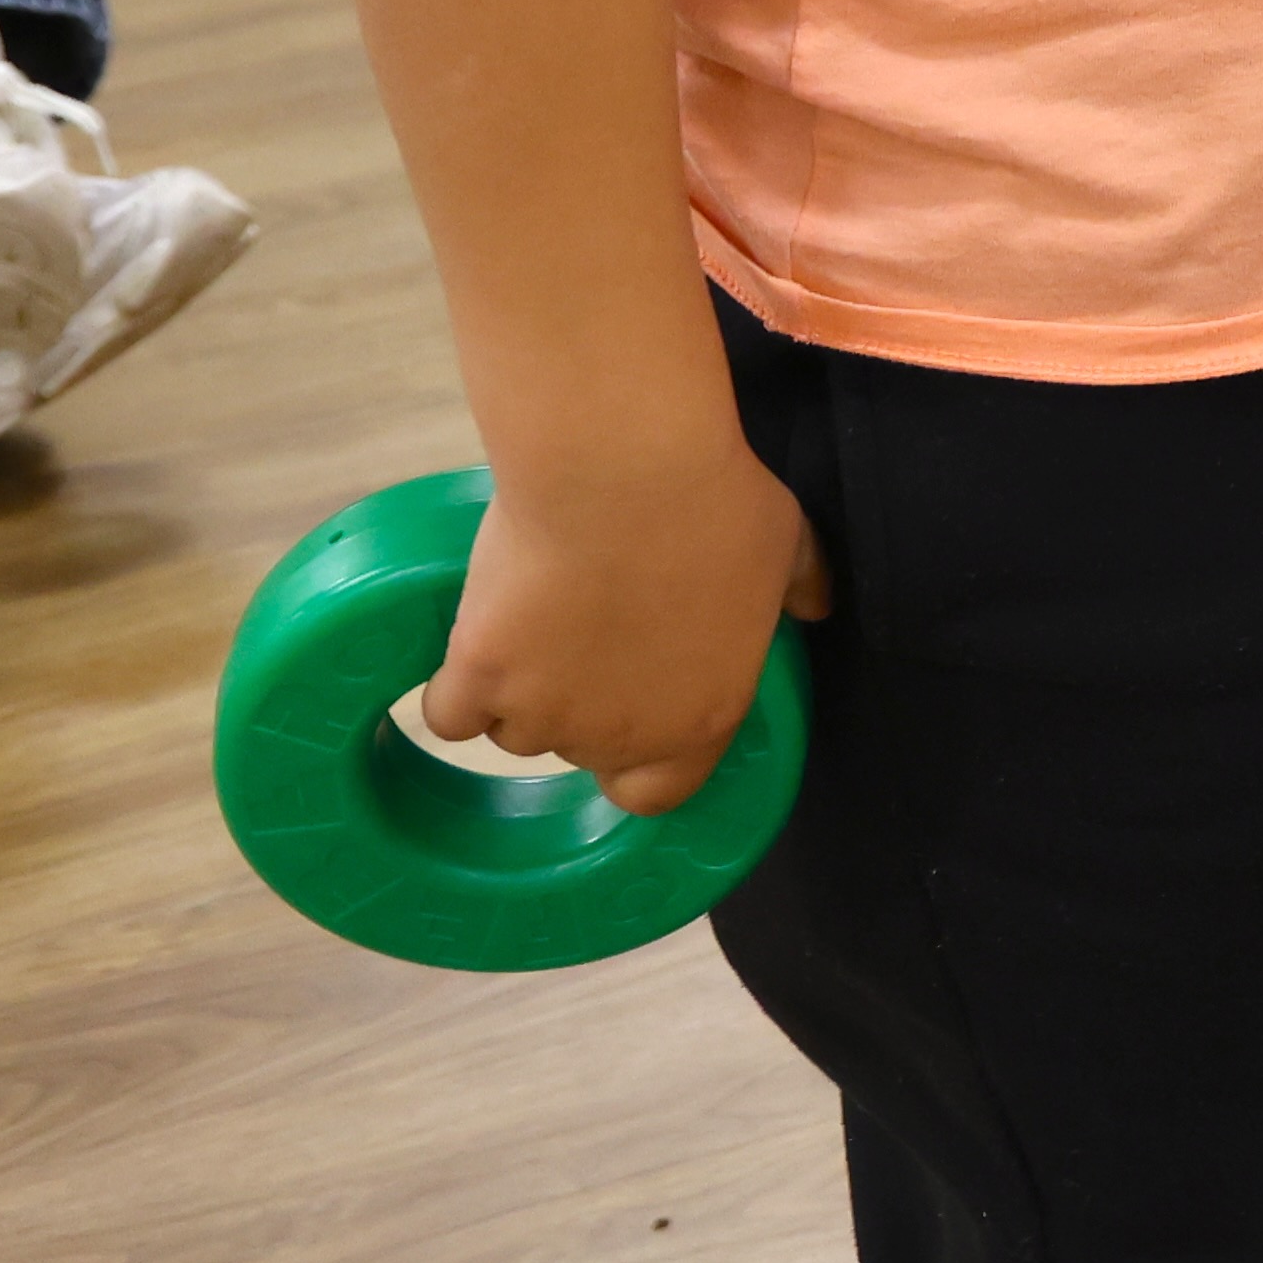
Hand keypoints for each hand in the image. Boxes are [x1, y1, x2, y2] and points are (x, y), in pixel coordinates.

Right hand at [413, 433, 832, 820]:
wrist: (621, 469)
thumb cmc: (713, 502)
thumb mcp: (788, 545)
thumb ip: (802, 588)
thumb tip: (815, 605)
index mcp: (701, 719)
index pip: (658, 794)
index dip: (640, 764)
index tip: (631, 719)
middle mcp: (619, 734)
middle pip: (578, 752)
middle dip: (577, 706)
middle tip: (581, 638)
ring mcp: (542, 711)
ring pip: (511, 731)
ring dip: (515, 693)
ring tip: (530, 622)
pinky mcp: (478, 674)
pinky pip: (447, 715)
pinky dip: (453, 689)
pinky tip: (469, 650)